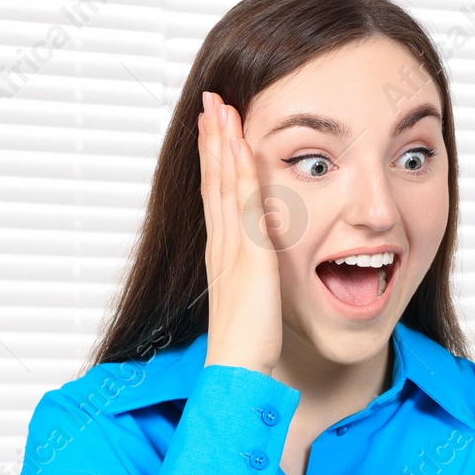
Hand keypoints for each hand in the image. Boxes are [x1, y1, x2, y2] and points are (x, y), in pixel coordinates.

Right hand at [199, 90, 282, 375]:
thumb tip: (263, 277)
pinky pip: (243, 204)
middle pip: (214, 181)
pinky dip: (240, 171)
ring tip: (218, 108)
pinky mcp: (248, 255)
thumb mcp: (254, 304)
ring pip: (224, 185)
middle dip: (213, 140)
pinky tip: (239, 145)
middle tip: (211, 102)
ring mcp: (231, 248)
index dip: (215, 162)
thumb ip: (257, 283)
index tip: (215, 130)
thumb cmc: (248, 348)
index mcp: (224, 256)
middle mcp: (222, 246)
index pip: (218, 197)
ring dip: (221, 143)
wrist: (237, 372)